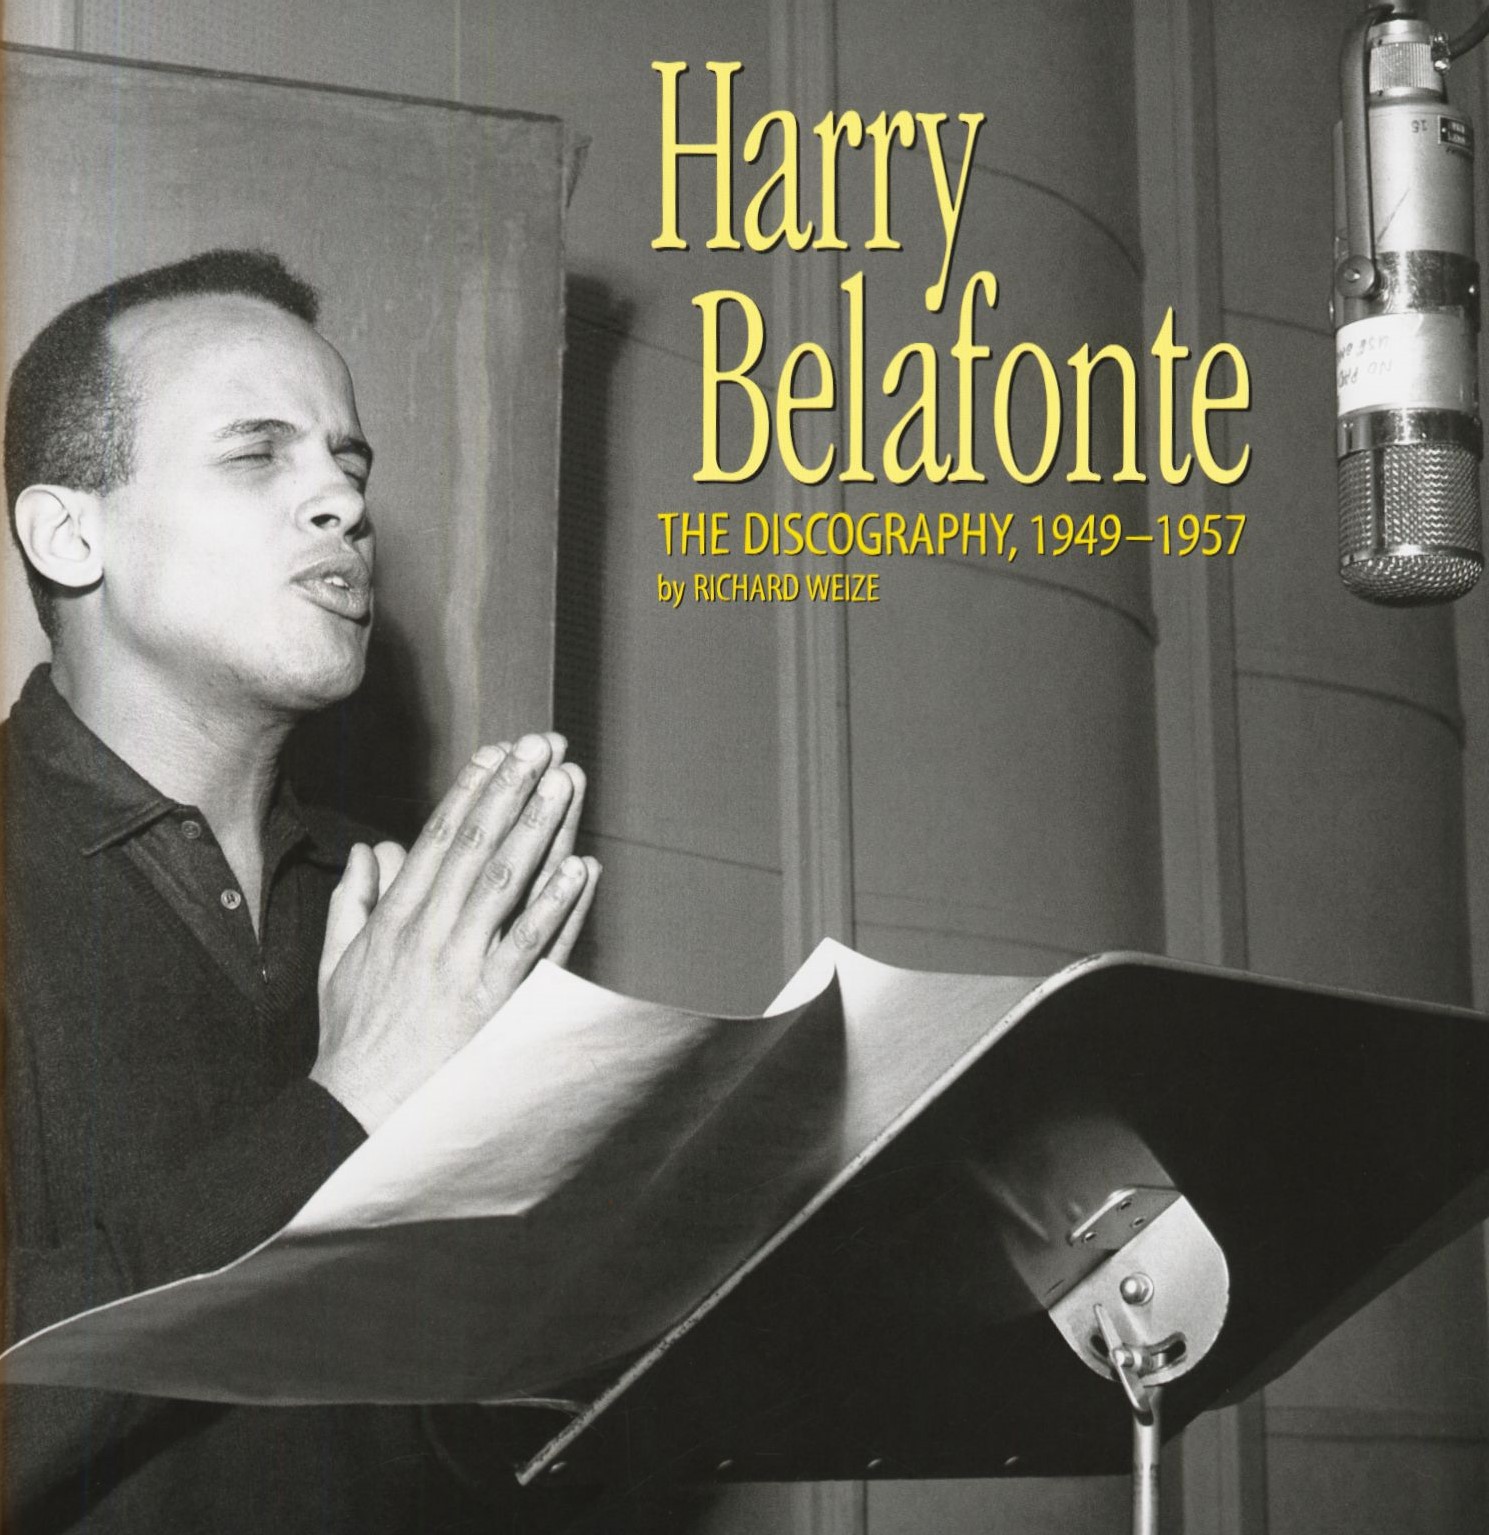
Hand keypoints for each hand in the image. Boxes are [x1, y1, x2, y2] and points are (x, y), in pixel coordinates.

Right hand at [311, 733, 600, 1130]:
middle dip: (512, 790)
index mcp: (396, 918)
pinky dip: (555, 905)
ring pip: (505, 882)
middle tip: (541, 746)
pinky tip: (580, 868)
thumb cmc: (354, 1037)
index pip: (439, 839)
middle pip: (477, 846)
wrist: (359, 1111)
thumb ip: (355, 899)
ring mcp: (463, 965)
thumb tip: (373, 849)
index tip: (497, 752)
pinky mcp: (492, 1001)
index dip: (472, 791)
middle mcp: (431, 932)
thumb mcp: (338, 961)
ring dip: (539, 828)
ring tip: (565, 782)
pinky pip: (530, 945)